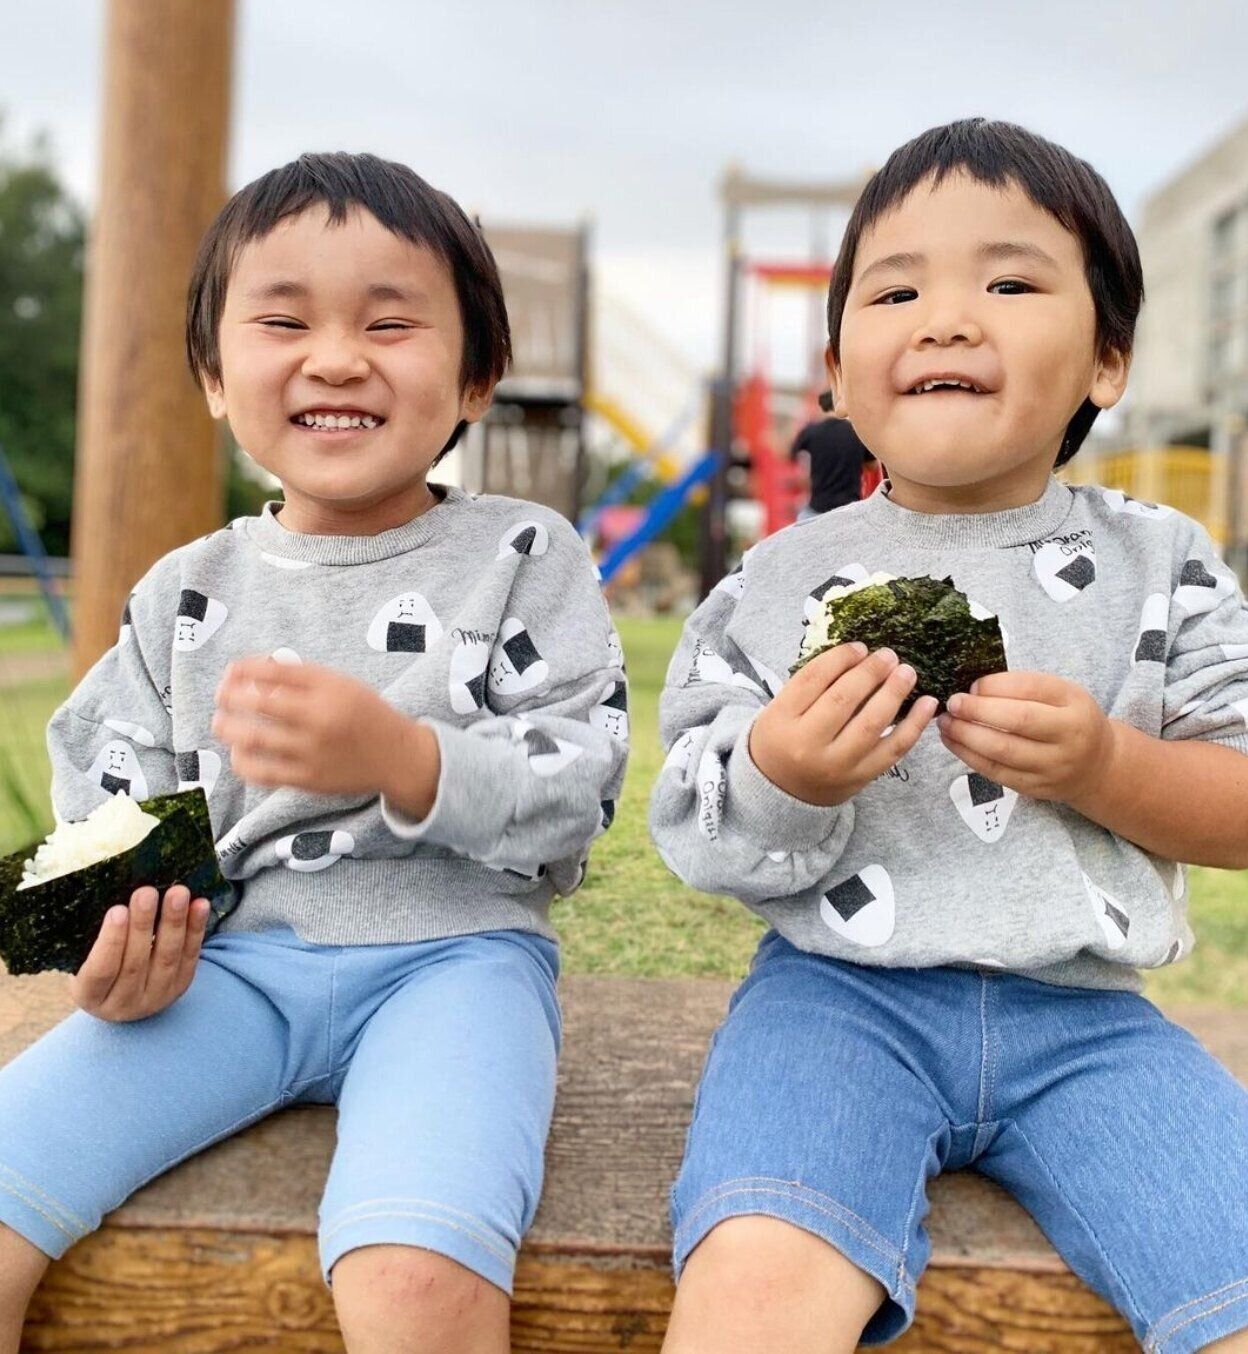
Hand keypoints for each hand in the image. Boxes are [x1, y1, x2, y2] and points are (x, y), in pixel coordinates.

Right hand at [69, 885, 209, 1021]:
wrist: (125, 994)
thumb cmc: (98, 965)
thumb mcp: (84, 958)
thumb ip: (95, 937)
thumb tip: (113, 896)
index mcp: (90, 996)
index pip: (101, 971)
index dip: (110, 941)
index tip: (117, 910)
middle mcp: (123, 1003)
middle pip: (136, 963)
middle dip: (142, 924)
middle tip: (146, 892)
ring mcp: (156, 997)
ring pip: (167, 958)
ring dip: (174, 922)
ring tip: (178, 893)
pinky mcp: (181, 986)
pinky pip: (191, 955)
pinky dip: (196, 928)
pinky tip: (200, 905)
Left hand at [213, 657, 434, 801]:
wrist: (397, 756)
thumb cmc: (365, 715)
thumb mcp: (341, 684)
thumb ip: (302, 677)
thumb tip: (255, 672)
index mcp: (328, 690)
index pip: (274, 673)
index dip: (245, 669)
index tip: (231, 670)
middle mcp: (319, 719)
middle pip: (258, 704)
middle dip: (229, 696)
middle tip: (220, 695)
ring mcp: (311, 752)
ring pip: (253, 738)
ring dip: (228, 728)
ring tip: (221, 723)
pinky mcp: (307, 779)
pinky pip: (262, 772)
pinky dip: (243, 761)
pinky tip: (239, 752)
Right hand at [748, 643, 937, 806]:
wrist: (783, 790)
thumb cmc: (783, 739)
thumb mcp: (781, 709)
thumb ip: (811, 685)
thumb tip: (859, 655)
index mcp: (781, 720)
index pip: (813, 679)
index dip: (840, 657)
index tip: (859, 647)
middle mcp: (806, 744)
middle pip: (843, 698)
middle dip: (870, 672)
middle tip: (888, 655)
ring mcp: (836, 764)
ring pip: (871, 723)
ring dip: (894, 693)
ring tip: (906, 672)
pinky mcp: (860, 777)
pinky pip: (894, 748)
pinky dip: (914, 724)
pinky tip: (927, 703)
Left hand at [938, 670, 1114, 804]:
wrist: (1096, 767)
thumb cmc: (1068, 719)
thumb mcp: (1059, 693)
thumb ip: (1022, 687)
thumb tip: (974, 689)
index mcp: (1074, 704)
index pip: (1031, 689)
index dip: (995, 686)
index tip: (970, 685)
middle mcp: (1068, 737)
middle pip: (1017, 722)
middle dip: (977, 711)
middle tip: (951, 704)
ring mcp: (1052, 767)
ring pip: (1002, 751)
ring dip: (965, 735)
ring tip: (945, 722)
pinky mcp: (1035, 788)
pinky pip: (996, 772)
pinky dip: (969, 756)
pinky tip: (953, 741)